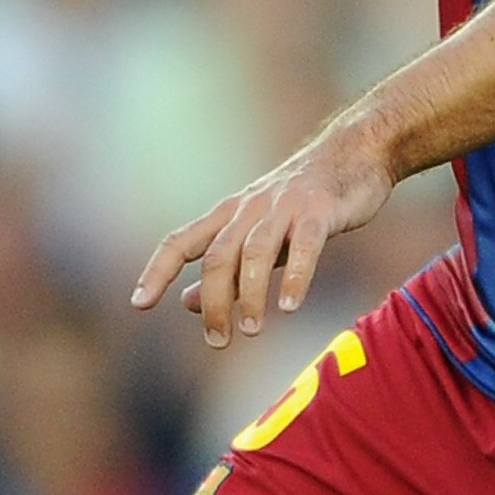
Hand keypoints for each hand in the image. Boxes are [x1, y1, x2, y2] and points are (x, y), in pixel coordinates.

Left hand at [131, 121, 396, 345]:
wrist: (355, 153)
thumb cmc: (302, 201)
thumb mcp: (256, 233)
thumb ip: (224, 269)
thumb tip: (185, 302)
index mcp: (229, 215)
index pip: (181, 241)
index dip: (158, 271)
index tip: (139, 304)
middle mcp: (250, 210)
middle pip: (218, 256)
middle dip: (214, 302)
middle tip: (217, 341)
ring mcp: (285, 208)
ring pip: (255, 252)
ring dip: (250, 294)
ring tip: (250, 330)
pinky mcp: (320, 210)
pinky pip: (305, 245)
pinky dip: (295, 276)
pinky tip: (290, 306)